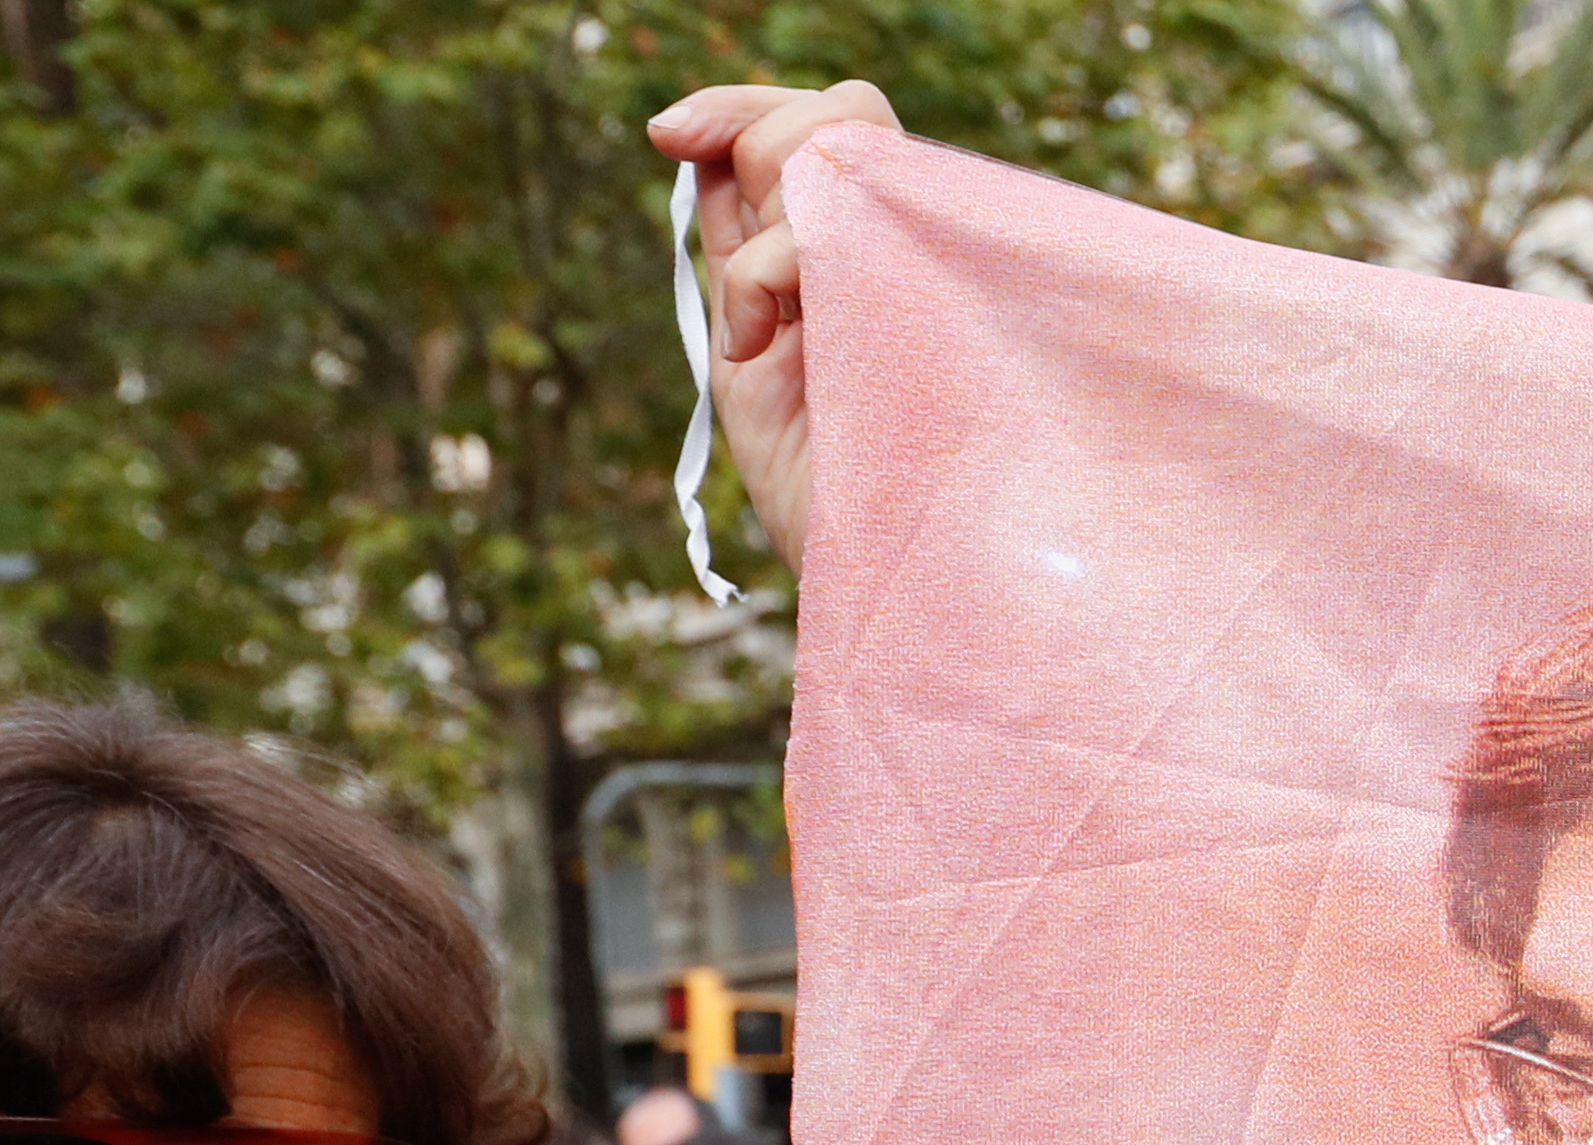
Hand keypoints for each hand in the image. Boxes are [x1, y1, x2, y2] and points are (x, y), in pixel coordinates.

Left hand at [645, 79, 906, 570]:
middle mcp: (898, 254)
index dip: (739, 107)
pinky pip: (832, 223)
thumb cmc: (831, 500)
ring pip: (840, 140)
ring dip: (767, 222)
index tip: (663, 134)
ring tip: (760, 329)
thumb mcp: (754, 360)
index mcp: (859, 258)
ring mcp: (920, 277)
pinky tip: (761, 346)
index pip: (813, 123)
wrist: (888, 588)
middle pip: (832, 113)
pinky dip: (767, 268)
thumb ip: (745, 260)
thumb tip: (698, 154)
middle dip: (754, 141)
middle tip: (741, 268)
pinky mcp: (929, 309)